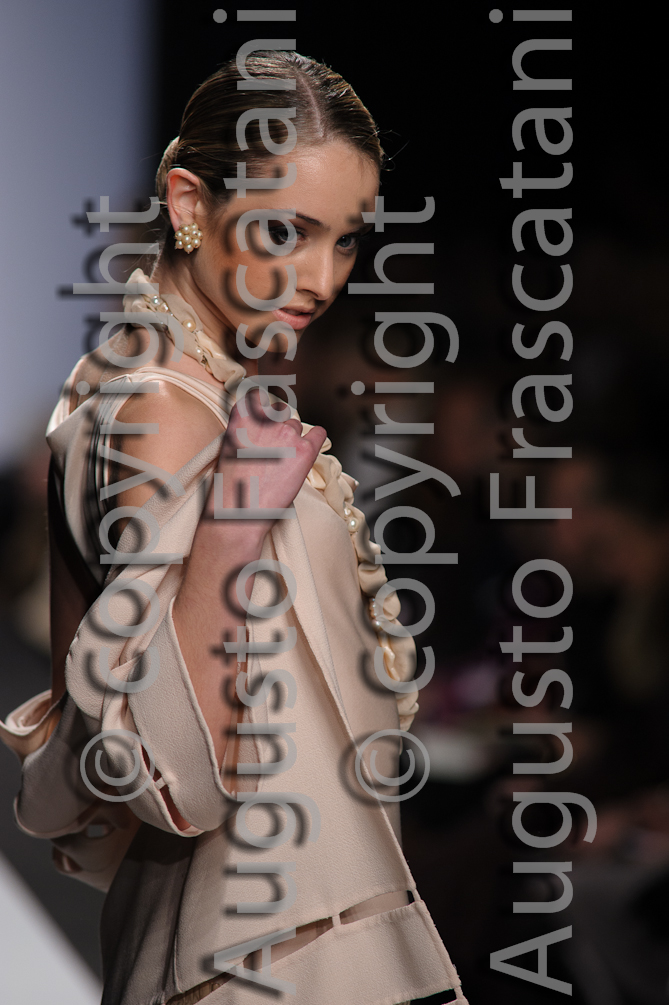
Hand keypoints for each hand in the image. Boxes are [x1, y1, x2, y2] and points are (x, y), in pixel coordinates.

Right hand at [210, 388, 325, 523]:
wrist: (239, 512)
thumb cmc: (231, 486)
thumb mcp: (229, 447)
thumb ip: (245, 429)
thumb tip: (262, 424)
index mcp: (242, 416)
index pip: (257, 396)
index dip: (262, 407)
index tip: (263, 417)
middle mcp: (266, 419)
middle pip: (280, 411)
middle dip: (279, 424)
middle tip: (274, 446)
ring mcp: (286, 433)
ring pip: (296, 425)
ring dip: (293, 438)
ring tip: (282, 461)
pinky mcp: (305, 451)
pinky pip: (319, 434)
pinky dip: (316, 439)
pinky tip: (308, 450)